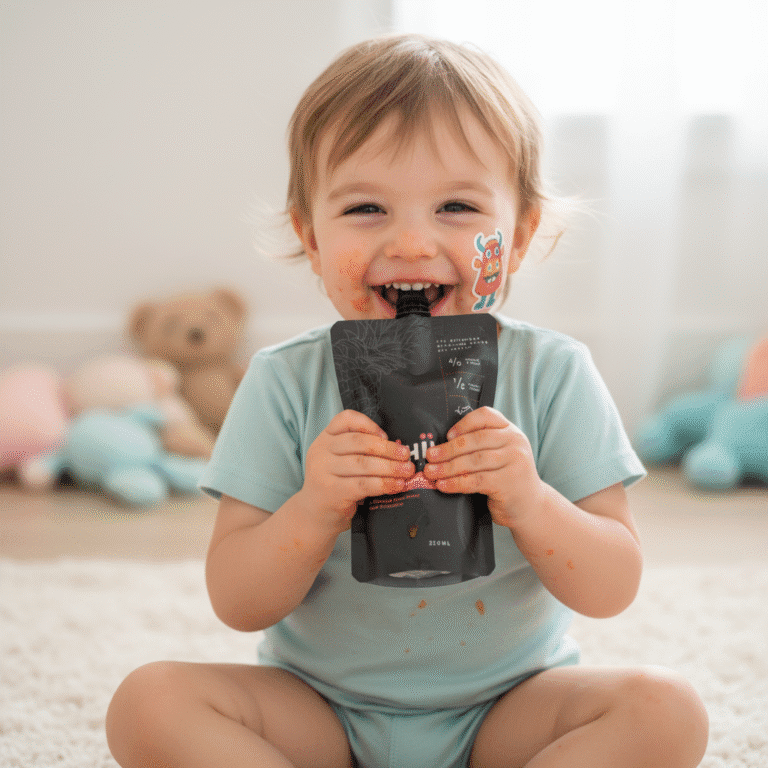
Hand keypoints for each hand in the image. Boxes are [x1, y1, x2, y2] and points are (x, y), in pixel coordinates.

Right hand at [300, 410, 414, 528]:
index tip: (386, 436)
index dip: (368, 424)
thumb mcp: (340, 460)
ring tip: (407, 471)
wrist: (315, 514)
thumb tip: (397, 447)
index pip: (345, 419)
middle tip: (406, 455)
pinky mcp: (331, 492)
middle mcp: (321, 451)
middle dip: (387, 448)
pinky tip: (397, 485)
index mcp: (325, 438)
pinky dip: (384, 484)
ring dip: (390, 467)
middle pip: (359, 442)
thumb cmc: (336, 483)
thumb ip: (360, 450)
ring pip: (363, 464)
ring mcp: (323, 471)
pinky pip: (363, 484)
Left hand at [423, 407, 543, 527]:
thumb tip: (442, 444)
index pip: (486, 416)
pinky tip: (443, 485)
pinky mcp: (508, 483)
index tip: (447, 435)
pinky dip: (456, 483)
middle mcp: (515, 442)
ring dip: (448, 467)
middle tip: (430, 456)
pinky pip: (476, 480)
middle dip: (448, 449)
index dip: (464, 424)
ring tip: (431, 472)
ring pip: (473, 461)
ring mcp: (514, 462)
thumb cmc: (506, 478)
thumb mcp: (500, 455)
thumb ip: (481, 445)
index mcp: (511, 430)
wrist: (531, 507)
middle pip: (475, 440)